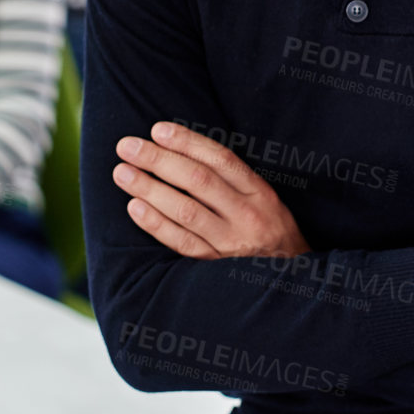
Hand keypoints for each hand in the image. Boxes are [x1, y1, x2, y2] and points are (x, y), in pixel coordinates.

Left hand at [112, 122, 309, 259]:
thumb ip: (231, 180)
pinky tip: (134, 207)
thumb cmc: (269, 232)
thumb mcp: (264, 200)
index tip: (157, 129)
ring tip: (122, 173)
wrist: (290, 284)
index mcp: (260, 193)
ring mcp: (231, 243)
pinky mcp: (215, 268)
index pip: (220, 159)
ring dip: (150, 189)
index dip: (187, 141)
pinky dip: (155, 224)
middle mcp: (247, 216)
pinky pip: (181, 243)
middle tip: (127, 147)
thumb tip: (182, 151)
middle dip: (159, 160)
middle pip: (198, 181)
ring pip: (185, 211)